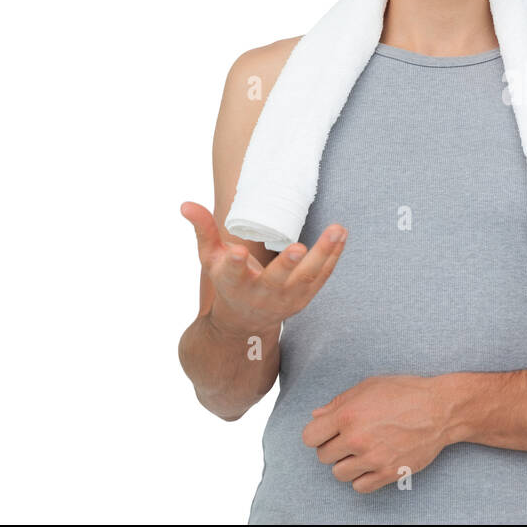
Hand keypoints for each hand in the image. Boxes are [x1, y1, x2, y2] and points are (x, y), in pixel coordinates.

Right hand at [180, 201, 347, 337]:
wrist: (246, 323)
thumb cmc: (228, 283)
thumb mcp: (210, 259)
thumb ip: (203, 231)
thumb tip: (186, 204)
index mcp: (234, 284)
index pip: (232, 274)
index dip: (234, 264)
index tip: (237, 252)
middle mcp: (261, 293)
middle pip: (276, 280)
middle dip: (287, 265)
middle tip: (298, 248)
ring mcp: (286, 298)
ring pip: (307, 277)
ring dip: (324, 253)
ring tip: (337, 229)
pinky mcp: (304, 297)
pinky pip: (322, 276)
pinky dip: (333, 256)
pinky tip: (341, 235)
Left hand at [303, 375, 456, 492]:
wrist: (440, 409)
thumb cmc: (406, 392)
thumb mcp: (370, 386)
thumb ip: (339, 402)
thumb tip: (316, 415)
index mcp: (347, 414)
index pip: (310, 437)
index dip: (318, 434)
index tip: (329, 432)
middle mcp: (356, 438)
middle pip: (323, 456)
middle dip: (334, 447)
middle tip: (350, 439)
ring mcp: (372, 458)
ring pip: (339, 474)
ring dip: (347, 464)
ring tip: (362, 452)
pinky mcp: (388, 473)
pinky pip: (360, 486)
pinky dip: (362, 478)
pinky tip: (372, 464)